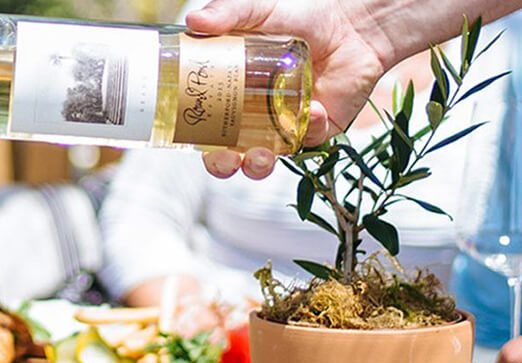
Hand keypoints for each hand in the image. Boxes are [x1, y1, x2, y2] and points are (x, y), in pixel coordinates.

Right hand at [188, 0, 392, 178]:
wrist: (351, 21)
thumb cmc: (301, 14)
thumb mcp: (258, 11)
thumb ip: (227, 13)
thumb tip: (192, 20)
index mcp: (233, 92)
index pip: (207, 124)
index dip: (197, 138)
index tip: (191, 140)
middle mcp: (255, 113)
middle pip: (230, 152)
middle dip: (222, 165)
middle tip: (226, 160)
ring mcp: (285, 123)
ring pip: (266, 159)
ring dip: (259, 166)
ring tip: (261, 157)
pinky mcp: (318, 127)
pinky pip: (309, 140)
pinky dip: (310, 129)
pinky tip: (315, 108)